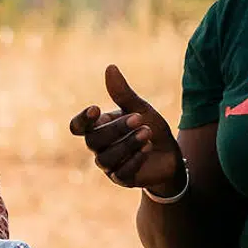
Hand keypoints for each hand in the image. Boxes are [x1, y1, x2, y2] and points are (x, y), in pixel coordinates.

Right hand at [68, 65, 181, 192]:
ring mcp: (108, 165)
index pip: (77, 127)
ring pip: (105, 158)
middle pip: (93, 141)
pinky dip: (134, 160)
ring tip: (147, 133)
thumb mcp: (140, 108)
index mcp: (99, 127)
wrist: (169, 154)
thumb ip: (123, 93)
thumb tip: (110, 67)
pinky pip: (120, 173)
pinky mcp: (121, 179)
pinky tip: (148, 149)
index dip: (82, 120)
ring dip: (127, 144)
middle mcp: (99, 147)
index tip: (96, 108)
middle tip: (139, 118)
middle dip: (116, 129)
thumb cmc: (149, 127)